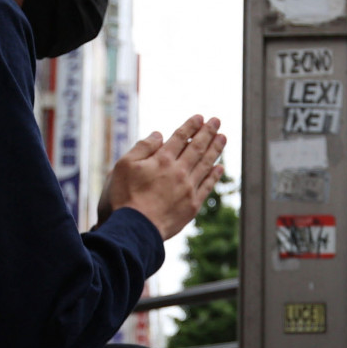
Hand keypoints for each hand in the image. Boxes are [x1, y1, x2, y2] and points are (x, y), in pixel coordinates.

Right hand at [104, 114, 224, 239]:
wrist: (135, 230)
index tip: (200, 117)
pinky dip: (214, 176)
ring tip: (223, 137)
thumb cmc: (124, 197)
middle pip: (197, 148)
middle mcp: (179, 171)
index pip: (180, 138)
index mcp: (162, 159)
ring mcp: (188, 189)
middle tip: (217, 121)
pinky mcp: (192, 206)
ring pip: (206, 164)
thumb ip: (142, 148)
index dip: (191, 126)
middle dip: (208, 132)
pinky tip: (219, 167)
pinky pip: (207, 187)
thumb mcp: (123, 166)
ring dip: (216, 149)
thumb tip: (159, 134)